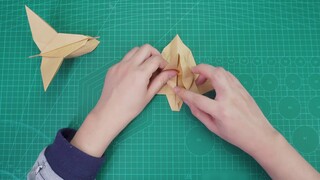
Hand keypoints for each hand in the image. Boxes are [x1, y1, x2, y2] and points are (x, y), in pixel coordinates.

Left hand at [93, 44, 176, 128]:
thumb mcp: (149, 95)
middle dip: (154, 54)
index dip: (164, 63)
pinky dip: (132, 62)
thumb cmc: (131, 107)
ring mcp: (119, 65)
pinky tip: (132, 75)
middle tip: (156, 65)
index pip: (156, 58)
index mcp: (140, 73)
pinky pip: (125, 59)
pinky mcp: (112, 68)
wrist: (110, 112)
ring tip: (145, 68)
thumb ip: (161, 80)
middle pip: (146, 48)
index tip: (165, 70)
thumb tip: (172, 72)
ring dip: (143, 55)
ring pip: (135, 50)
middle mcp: (129, 65)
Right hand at [174, 64, 319, 179]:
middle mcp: (229, 97)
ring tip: (203, 80)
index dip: (184, 93)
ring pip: (222, 71)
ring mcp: (238, 91)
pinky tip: (215, 82)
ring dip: (210, 71)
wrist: (260, 135)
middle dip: (200, 68)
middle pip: (213, 73)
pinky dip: (219, 75)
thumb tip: (189, 101)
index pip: (197, 98)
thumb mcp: (214, 128)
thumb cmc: (235, 135)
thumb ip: (199, 113)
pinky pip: (229, 76)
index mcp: (220, 110)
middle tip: (192, 72)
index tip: (176, 89)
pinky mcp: (243, 89)